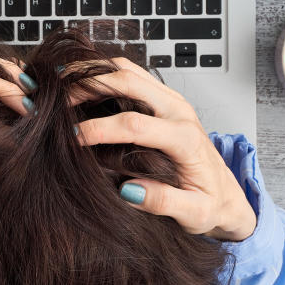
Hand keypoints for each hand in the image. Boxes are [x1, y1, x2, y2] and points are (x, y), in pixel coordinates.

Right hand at [72, 58, 256, 241]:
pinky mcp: (164, 99)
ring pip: (129, 70)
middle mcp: (179, 111)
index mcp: (185, 139)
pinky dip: (104, 73)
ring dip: (94, 72)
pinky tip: (81, 84)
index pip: (135, 125)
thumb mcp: (195, 214)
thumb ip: (165, 203)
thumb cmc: (210, 203)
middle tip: (58, 99)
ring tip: (62, 83)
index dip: (99, 128)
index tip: (72, 137)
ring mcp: (171, 101)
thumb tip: (129, 190)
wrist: (227, 193)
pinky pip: (132, 74)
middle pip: (129, 81)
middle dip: (90, 86)